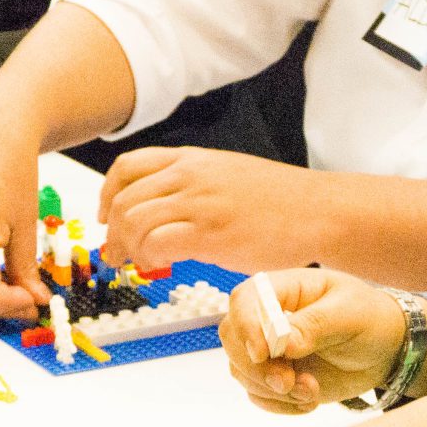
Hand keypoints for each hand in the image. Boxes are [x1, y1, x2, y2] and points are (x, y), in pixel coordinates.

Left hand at [99, 147, 328, 272]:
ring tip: (138, 263)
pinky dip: (148, 257)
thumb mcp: (228, 173)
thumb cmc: (282, 200)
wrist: (320, 210)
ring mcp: (200, 204)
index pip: (127, 166)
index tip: (106, 216)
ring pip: (135, 221)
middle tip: (115, 254)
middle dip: (112, 231)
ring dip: (127, 247)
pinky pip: (158, 243)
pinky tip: (159, 265)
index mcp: (192, 160)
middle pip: (124, 198)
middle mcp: (190, 176)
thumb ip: (194, 184)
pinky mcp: (211, 234)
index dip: (107, 194)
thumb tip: (165, 208)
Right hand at [220, 269, 405, 413]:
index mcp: (284, 290)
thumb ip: (317, 325)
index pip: (245, 299)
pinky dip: (280, 405)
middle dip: (255, 367)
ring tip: (311, 392)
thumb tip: (284, 344)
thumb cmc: (370, 319)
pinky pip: (258, 394)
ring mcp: (269, 350)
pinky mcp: (274, 377)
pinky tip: (309, 400)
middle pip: (232, 337)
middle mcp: (268, 318)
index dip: (246, 325)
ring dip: (272, 390)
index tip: (262, 354)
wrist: (384, 350)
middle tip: (288, 383)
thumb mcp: (351, 315)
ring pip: (241, 370)